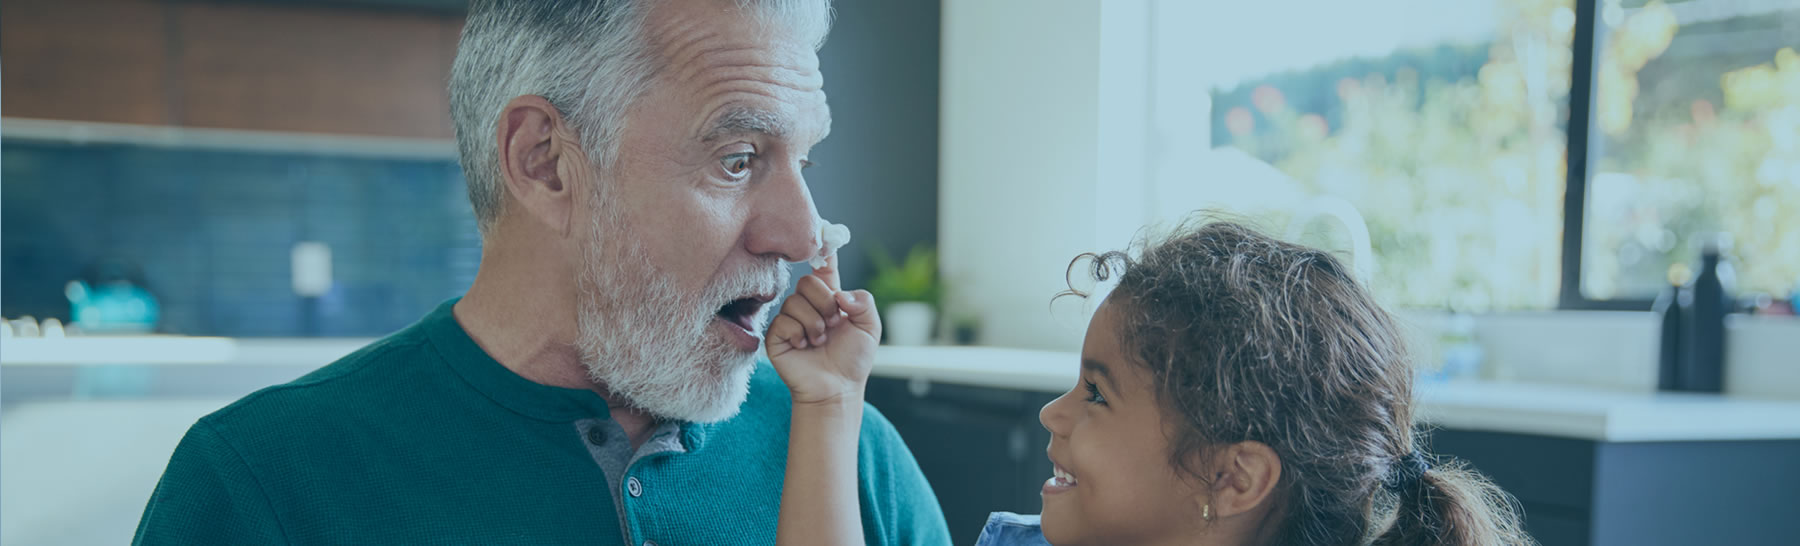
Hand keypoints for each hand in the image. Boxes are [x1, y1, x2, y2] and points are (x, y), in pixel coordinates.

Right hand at [767, 254, 881, 405]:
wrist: (837, 387)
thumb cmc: (853, 360)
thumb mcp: (870, 327)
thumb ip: (863, 302)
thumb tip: (840, 294)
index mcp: (830, 297)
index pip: (823, 265)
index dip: (822, 248)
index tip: (823, 232)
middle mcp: (808, 304)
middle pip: (808, 282)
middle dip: (825, 304)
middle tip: (833, 325)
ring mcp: (790, 319)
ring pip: (795, 302)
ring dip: (815, 324)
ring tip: (820, 341)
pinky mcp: (775, 335)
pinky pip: (784, 321)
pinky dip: (800, 334)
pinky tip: (805, 347)